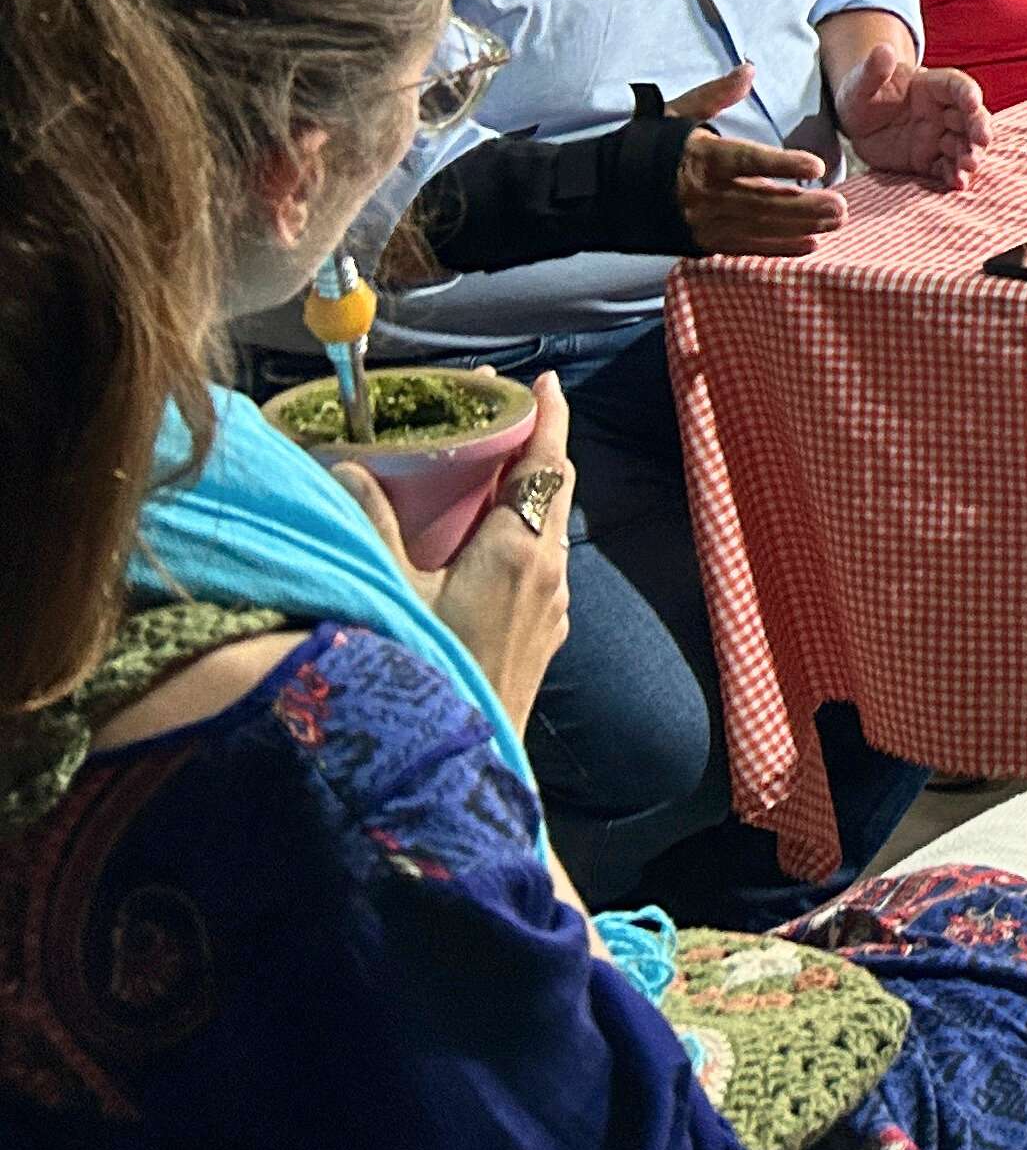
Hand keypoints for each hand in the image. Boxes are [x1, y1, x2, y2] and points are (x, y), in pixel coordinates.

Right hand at [331, 373, 573, 729]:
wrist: (461, 767)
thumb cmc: (428, 673)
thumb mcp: (389, 594)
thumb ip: (371, 528)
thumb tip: (350, 467)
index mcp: (519, 550)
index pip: (547, 464)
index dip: (548, 418)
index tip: (545, 382)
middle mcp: (549, 572)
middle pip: (554, 490)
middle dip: (537, 449)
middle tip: (503, 419)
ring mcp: (553, 607)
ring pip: (547, 529)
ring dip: (527, 496)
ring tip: (485, 477)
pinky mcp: (545, 636)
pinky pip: (540, 565)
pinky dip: (520, 536)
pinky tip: (481, 546)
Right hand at [663, 66, 845, 254]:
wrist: (608, 191)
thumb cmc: (650, 147)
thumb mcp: (678, 113)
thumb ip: (717, 95)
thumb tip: (749, 69)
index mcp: (702, 158)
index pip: (748, 162)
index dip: (782, 165)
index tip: (816, 165)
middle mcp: (706, 194)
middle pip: (763, 201)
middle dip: (804, 206)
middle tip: (841, 206)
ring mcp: (705, 222)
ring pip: (760, 227)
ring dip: (801, 226)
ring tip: (836, 221)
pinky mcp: (704, 242)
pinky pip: (747, 248)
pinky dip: (779, 248)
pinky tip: (810, 244)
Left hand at [837, 39, 989, 188]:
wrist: (855, 123)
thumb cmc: (861, 93)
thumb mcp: (861, 82)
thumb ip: (874, 69)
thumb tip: (882, 49)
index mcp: (932, 86)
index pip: (957, 86)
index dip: (968, 93)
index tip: (973, 103)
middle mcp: (942, 111)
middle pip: (970, 117)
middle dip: (979, 128)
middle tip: (981, 140)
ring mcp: (938, 137)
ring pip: (963, 145)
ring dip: (970, 155)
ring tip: (969, 165)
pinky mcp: (928, 160)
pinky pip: (946, 168)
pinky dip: (954, 176)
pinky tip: (957, 183)